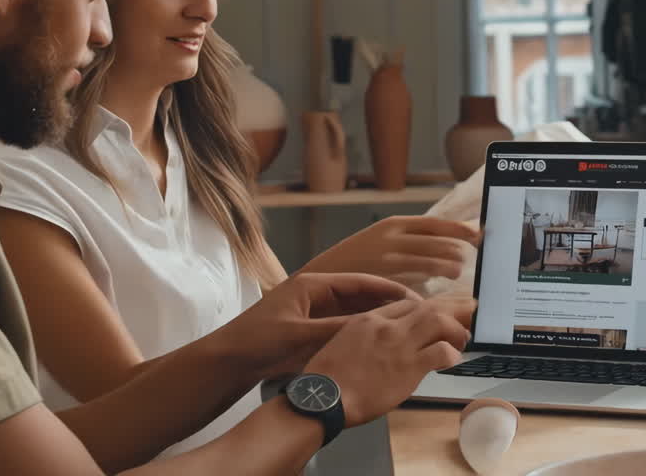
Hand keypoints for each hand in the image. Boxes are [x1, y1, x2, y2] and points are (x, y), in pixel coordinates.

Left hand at [214, 272, 418, 381]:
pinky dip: (364, 334)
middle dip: (389, 305)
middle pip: (361, 296)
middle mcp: (317, 295)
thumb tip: (376, 328)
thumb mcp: (300, 335)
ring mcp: (315, 313)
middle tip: (419, 315)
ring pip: (356, 314)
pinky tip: (382, 344)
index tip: (414, 298)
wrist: (226, 363)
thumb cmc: (255, 342)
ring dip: (379, 320)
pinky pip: (345, 330)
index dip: (389, 289)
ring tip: (408, 329)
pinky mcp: (312, 331)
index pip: (360, 282)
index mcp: (312, 285)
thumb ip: (337, 330)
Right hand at [303, 216, 481, 281]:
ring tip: (456, 272)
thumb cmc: (359, 258)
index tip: (478, 233)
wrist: (323, 275)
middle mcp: (392, 239)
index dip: (459, 229)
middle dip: (457, 250)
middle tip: (470, 257)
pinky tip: (436, 289)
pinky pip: (414, 283)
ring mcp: (387, 261)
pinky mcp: (383, 281)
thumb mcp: (383, 239)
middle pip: (436, 243)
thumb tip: (450, 239)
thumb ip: (411, 240)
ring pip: (429, 263)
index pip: (435, 224)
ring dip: (447, 267)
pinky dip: (428, 285)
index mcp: (394, 225)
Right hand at [304, 297, 475, 426]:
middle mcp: (387, 327)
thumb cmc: (326, 379)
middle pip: (428, 307)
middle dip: (451, 309)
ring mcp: (399, 345)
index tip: (436, 314)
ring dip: (455, 329)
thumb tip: (380, 346)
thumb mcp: (341, 344)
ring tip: (462, 339)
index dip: (426, 308)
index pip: (406, 304)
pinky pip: (441, 352)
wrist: (323, 397)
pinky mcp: (409, 367)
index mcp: (368, 319)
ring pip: (439, 322)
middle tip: (466, 314)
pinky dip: (451, 354)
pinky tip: (453, 360)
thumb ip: (364, 338)